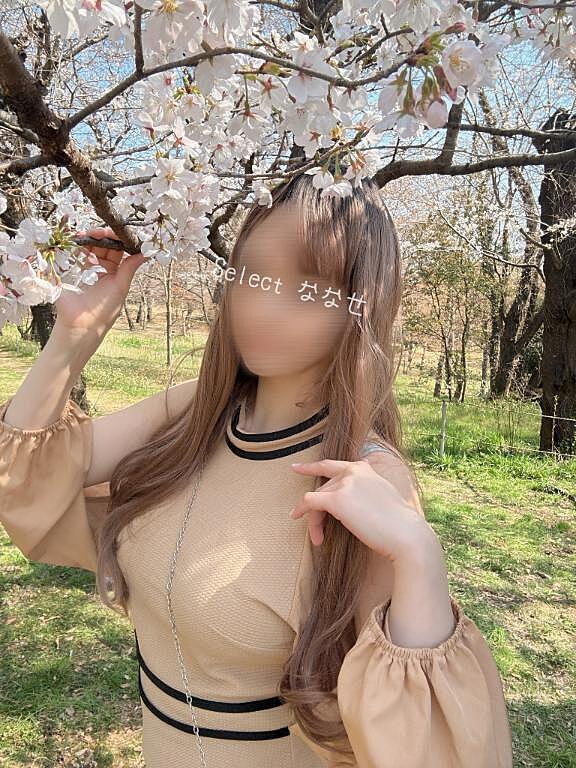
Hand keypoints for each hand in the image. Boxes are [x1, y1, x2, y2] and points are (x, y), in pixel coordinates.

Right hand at [53, 226, 147, 334]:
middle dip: (103, 236)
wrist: (81, 323)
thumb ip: (131, 267)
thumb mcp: (121, 286)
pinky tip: (78, 240)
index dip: (118, 239)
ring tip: (88, 234)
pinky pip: (76, 254)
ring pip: (91, 248)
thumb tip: (148, 252)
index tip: (117, 231)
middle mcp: (103, 270)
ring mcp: (88, 269)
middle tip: (99, 231)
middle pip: (104, 246)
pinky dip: (77, 245)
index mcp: (117, 274)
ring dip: (90, 239)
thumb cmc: (104, 309)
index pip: (119, 250)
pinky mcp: (73, 271)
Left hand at [290, 458, 434, 561]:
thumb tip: (350, 501)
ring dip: (314, 519)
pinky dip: (304, 512)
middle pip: (324, 487)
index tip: (297, 468)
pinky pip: (310, 502)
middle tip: (305, 521)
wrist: (406, 533)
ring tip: (318, 537)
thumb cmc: (397, 523)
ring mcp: (344, 484)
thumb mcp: (382, 496)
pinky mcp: (336, 499)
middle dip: (316, 507)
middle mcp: (353, 471)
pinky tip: (303, 523)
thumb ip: (366, 490)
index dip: (312, 467)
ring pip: (316, 498)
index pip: (332, 466)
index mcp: (364, 468)